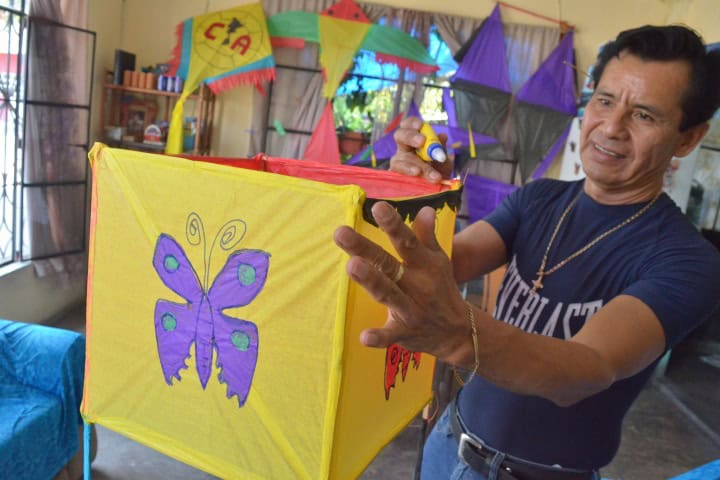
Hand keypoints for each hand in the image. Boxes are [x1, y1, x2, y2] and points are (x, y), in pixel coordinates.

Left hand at [333, 201, 469, 363]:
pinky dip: (379, 337)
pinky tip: (364, 337)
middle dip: (365, 249)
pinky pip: (390, 335)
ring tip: (351, 266)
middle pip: (387, 264)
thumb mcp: (438, 260)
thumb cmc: (441, 289)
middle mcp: (416, 284)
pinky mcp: (405, 332)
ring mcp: (411, 309)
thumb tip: (425, 208)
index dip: (392, 224)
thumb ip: (427, 235)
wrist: (459, 331)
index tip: (377, 206)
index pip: (406, 240)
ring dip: (371, 281)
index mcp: (423, 264)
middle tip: (341, 233)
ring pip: (388, 293)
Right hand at [390, 116, 453, 183]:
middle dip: (410, 136)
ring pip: (400, 158)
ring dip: (416, 164)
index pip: (409, 125)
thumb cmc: (437, 172)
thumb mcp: (443, 161)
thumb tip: (442, 136)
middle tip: (422, 141)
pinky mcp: (394, 177)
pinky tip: (417, 174)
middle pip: (400, 136)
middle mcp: (403, 149)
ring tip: (431, 172)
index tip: (421, 125)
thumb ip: (441, 150)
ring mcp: (398, 163)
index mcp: (415, 140)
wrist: (435, 192)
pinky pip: (397, 173)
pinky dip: (407, 172)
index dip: (413, 123)